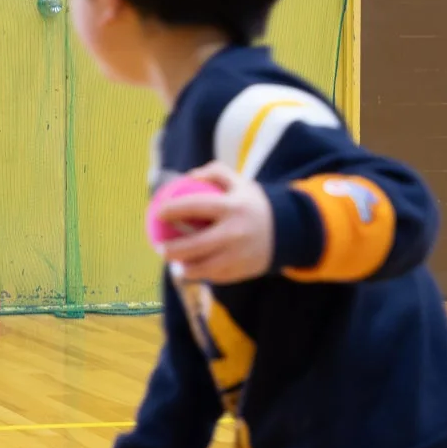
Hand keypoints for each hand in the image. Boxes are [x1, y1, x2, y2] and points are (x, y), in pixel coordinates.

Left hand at [156, 162, 273, 283]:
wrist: (288, 231)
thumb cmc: (254, 204)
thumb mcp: (240, 183)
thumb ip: (215, 173)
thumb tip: (188, 175)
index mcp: (232, 208)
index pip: (195, 206)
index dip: (173, 209)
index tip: (158, 212)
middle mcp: (235, 233)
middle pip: (195, 245)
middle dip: (172, 249)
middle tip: (159, 247)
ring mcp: (239, 255)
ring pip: (203, 267)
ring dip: (184, 269)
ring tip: (173, 264)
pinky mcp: (242, 271)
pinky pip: (216, 275)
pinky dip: (202, 274)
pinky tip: (191, 271)